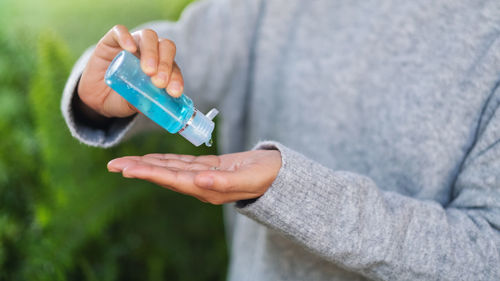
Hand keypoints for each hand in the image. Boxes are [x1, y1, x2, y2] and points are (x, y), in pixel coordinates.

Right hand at [78, 25, 183, 117]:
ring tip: (148, 71)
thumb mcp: (134, 105)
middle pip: (165, 47)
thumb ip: (145, 103)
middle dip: (166, 64)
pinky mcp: (112, 40)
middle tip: (160, 82)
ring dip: (151, 52)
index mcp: (162, 67)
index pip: (174, 68)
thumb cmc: (122, 99)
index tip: (174, 92)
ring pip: (148, 36)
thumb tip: (160, 107)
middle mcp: (150, 52)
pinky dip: (126, 37)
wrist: (96, 98)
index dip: (176, 78)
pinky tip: (129, 48)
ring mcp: (133, 43)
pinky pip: (120, 31)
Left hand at [107, 150, 281, 204]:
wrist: (279, 174)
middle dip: (139, 169)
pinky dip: (165, 160)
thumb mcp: (248, 178)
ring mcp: (204, 176)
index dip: (148, 173)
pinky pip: (182, 164)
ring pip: (170, 169)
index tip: (125, 169)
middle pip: (164, 175)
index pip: (171, 179)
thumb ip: (224, 181)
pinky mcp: (209, 167)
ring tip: (126, 162)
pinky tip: (154, 159)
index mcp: (207, 187)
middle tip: (112, 165)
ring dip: (147, 165)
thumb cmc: (266, 176)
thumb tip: (199, 181)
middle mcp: (201, 184)